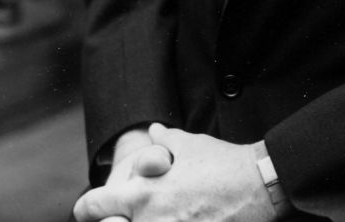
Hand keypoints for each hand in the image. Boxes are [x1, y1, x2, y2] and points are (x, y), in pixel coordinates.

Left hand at [72, 124, 275, 221]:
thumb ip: (165, 140)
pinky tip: (178, 221)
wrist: (259, 186)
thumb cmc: (223, 163)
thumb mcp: (191, 145)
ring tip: (158, 216)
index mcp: (145, 194)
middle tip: (120, 218)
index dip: (87, 208)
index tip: (85, 209)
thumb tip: (152, 131)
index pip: (98, 206)